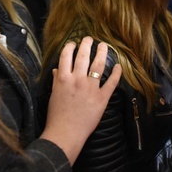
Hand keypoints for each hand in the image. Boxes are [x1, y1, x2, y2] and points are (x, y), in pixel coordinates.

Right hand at [41, 37, 121, 164]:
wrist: (65, 133)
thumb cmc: (56, 116)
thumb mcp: (53, 95)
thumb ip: (56, 81)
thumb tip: (57, 70)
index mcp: (63, 78)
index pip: (66, 56)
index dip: (70, 47)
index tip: (73, 43)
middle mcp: (77, 79)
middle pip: (83, 56)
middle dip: (87, 44)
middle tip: (89, 38)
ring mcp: (91, 88)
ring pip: (98, 65)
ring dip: (101, 52)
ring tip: (104, 45)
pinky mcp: (102, 98)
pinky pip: (111, 82)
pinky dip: (116, 73)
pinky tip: (118, 66)